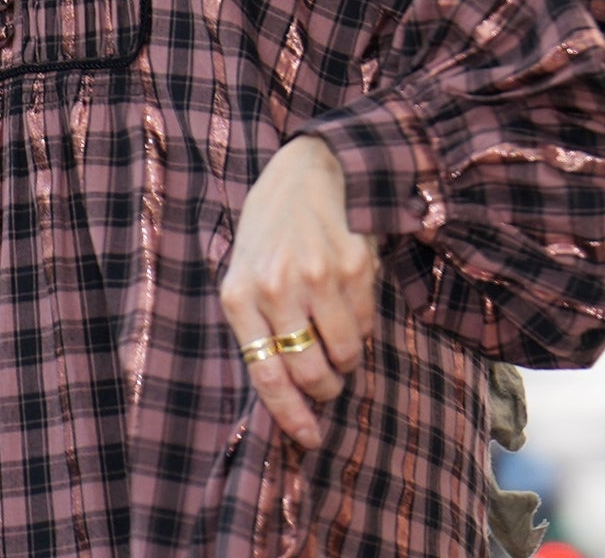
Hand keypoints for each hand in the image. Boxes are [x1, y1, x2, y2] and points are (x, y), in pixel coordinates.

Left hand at [219, 136, 377, 449]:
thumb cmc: (271, 226)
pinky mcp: (354, 263)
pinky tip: (351, 305)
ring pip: (343, 352)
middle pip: (308, 371)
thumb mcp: (245, 269)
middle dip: (323, 389)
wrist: (308, 167)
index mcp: (240, 295)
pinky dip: (362, 327)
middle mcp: (276, 287)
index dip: (290, 415)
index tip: (309, 437)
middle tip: (329, 385)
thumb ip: (258, 323)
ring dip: (346, 361)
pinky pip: (365, 322)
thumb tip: (287, 389)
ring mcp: (317, 275)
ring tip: (341, 344)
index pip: (266, 376)